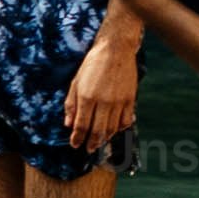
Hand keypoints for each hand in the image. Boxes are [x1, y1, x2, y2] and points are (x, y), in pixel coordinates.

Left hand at [60, 25, 140, 149]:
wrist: (116, 48)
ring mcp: (118, 101)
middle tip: (88, 149)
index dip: (77, 138)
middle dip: (91, 143)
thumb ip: (71, 104)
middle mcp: (103, 102)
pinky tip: (114, 129)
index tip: (75, 145)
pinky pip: (126, 120)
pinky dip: (120, 128)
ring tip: (99, 141)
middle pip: (97, 131)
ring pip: (112, 129)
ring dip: (105, 138)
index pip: (81, 126)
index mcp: (87, 97)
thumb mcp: (76, 82)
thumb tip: (68, 124)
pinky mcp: (130, 99)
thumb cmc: (93, 64)